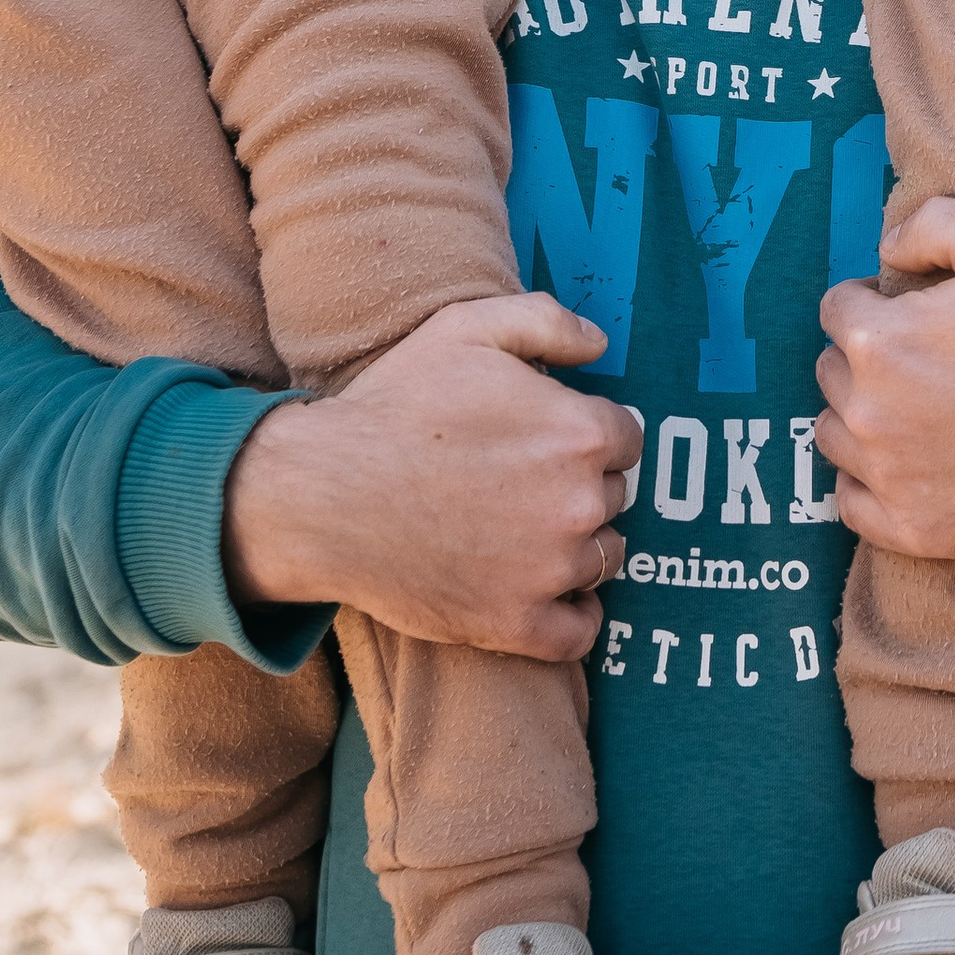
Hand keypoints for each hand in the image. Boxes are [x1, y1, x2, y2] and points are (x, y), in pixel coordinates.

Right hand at [222, 292, 641, 661]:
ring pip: (604, 559)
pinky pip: (580, 632)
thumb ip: (545, 322)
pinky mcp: (517, 624)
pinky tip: (551, 596)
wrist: (326, 494)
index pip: (628, 438)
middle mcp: (579, 504)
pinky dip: (574, 617)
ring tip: (530, 533)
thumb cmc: (395, 406)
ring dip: (579, 547)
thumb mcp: (466, 329)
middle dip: (582, 486)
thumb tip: (600, 342)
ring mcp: (551, 571)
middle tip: (529, 482)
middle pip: (614, 497)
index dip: (593, 433)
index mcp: (578, 432)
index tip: (556, 438)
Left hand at [814, 197, 954, 562]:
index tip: (916, 315)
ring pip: (833, 434)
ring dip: (863, 418)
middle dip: (869, 359)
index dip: (877, 303)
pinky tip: (913, 464)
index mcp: (882, 340)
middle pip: (831, 371)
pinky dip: (870, 483)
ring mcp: (890, 479)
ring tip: (922, 411)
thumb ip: (935, 224)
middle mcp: (871, 413)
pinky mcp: (912, 531)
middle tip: (928, 363)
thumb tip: (885, 249)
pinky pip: (849, 502)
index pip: (837, 309)